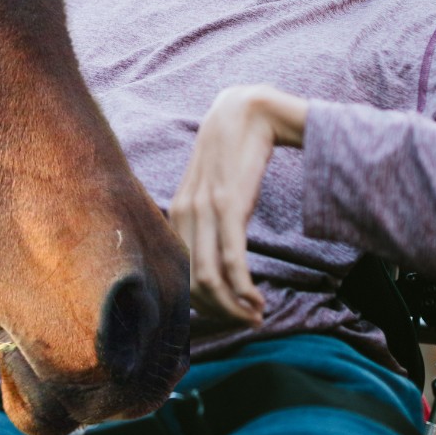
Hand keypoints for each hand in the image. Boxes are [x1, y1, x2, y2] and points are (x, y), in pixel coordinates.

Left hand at [170, 84, 306, 327]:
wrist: (247, 112)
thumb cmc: (234, 153)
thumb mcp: (213, 188)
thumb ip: (207, 217)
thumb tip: (216, 256)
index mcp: (177, 213)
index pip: (181, 274)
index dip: (204, 304)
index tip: (230, 314)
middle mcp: (184, 214)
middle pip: (193, 284)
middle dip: (220, 313)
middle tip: (248, 323)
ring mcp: (205, 210)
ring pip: (210, 279)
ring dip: (233, 307)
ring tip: (256, 316)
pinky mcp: (229, 205)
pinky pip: (232, 260)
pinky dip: (243, 289)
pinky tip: (258, 299)